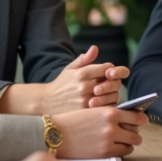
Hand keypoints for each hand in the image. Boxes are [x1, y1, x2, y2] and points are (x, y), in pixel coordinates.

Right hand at [0, 46, 129, 113]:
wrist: (47, 102)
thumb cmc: (61, 84)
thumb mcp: (70, 68)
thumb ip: (84, 59)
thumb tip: (95, 48)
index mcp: (82, 73)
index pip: (108, 67)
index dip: (111, 70)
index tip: (108, 73)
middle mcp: (85, 86)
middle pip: (113, 82)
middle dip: (114, 82)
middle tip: (110, 84)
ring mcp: (86, 100)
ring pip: (112, 95)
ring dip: (112, 94)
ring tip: (106, 94)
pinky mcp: (87, 112)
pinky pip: (107, 107)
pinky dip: (109, 105)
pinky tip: (103, 103)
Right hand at [52, 107, 146, 157]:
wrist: (55, 134)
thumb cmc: (72, 120)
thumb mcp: (93, 110)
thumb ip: (111, 113)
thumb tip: (129, 117)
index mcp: (109, 113)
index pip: (136, 117)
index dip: (141, 119)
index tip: (143, 120)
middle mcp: (111, 127)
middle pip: (136, 132)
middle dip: (135, 132)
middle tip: (132, 132)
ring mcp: (108, 142)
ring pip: (131, 144)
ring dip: (130, 142)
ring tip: (125, 141)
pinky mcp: (103, 154)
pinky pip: (122, 153)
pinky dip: (122, 150)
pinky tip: (117, 147)